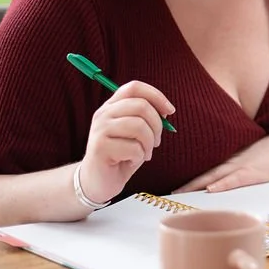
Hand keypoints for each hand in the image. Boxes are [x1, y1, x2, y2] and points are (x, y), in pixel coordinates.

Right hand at [78, 81, 174, 203]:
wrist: (99, 181)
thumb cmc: (122, 154)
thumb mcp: (136, 132)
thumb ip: (147, 117)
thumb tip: (167, 110)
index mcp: (112, 106)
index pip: (134, 87)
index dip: (156, 96)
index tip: (170, 111)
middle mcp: (103, 114)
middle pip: (141, 106)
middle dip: (157, 126)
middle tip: (156, 142)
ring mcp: (99, 130)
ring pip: (139, 126)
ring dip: (149, 143)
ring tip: (144, 153)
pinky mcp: (100, 148)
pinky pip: (134, 147)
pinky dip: (140, 156)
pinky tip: (131, 161)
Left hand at [175, 133, 268, 192]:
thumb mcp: (250, 155)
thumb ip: (235, 164)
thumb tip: (219, 179)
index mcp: (231, 160)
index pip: (206, 171)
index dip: (190, 180)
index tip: (174, 188)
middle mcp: (232, 163)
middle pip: (205, 175)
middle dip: (188, 185)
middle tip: (171, 194)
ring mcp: (243, 168)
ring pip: (215, 177)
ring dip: (198, 186)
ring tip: (181, 194)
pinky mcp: (254, 174)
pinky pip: (235, 180)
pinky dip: (223, 185)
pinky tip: (211, 189)